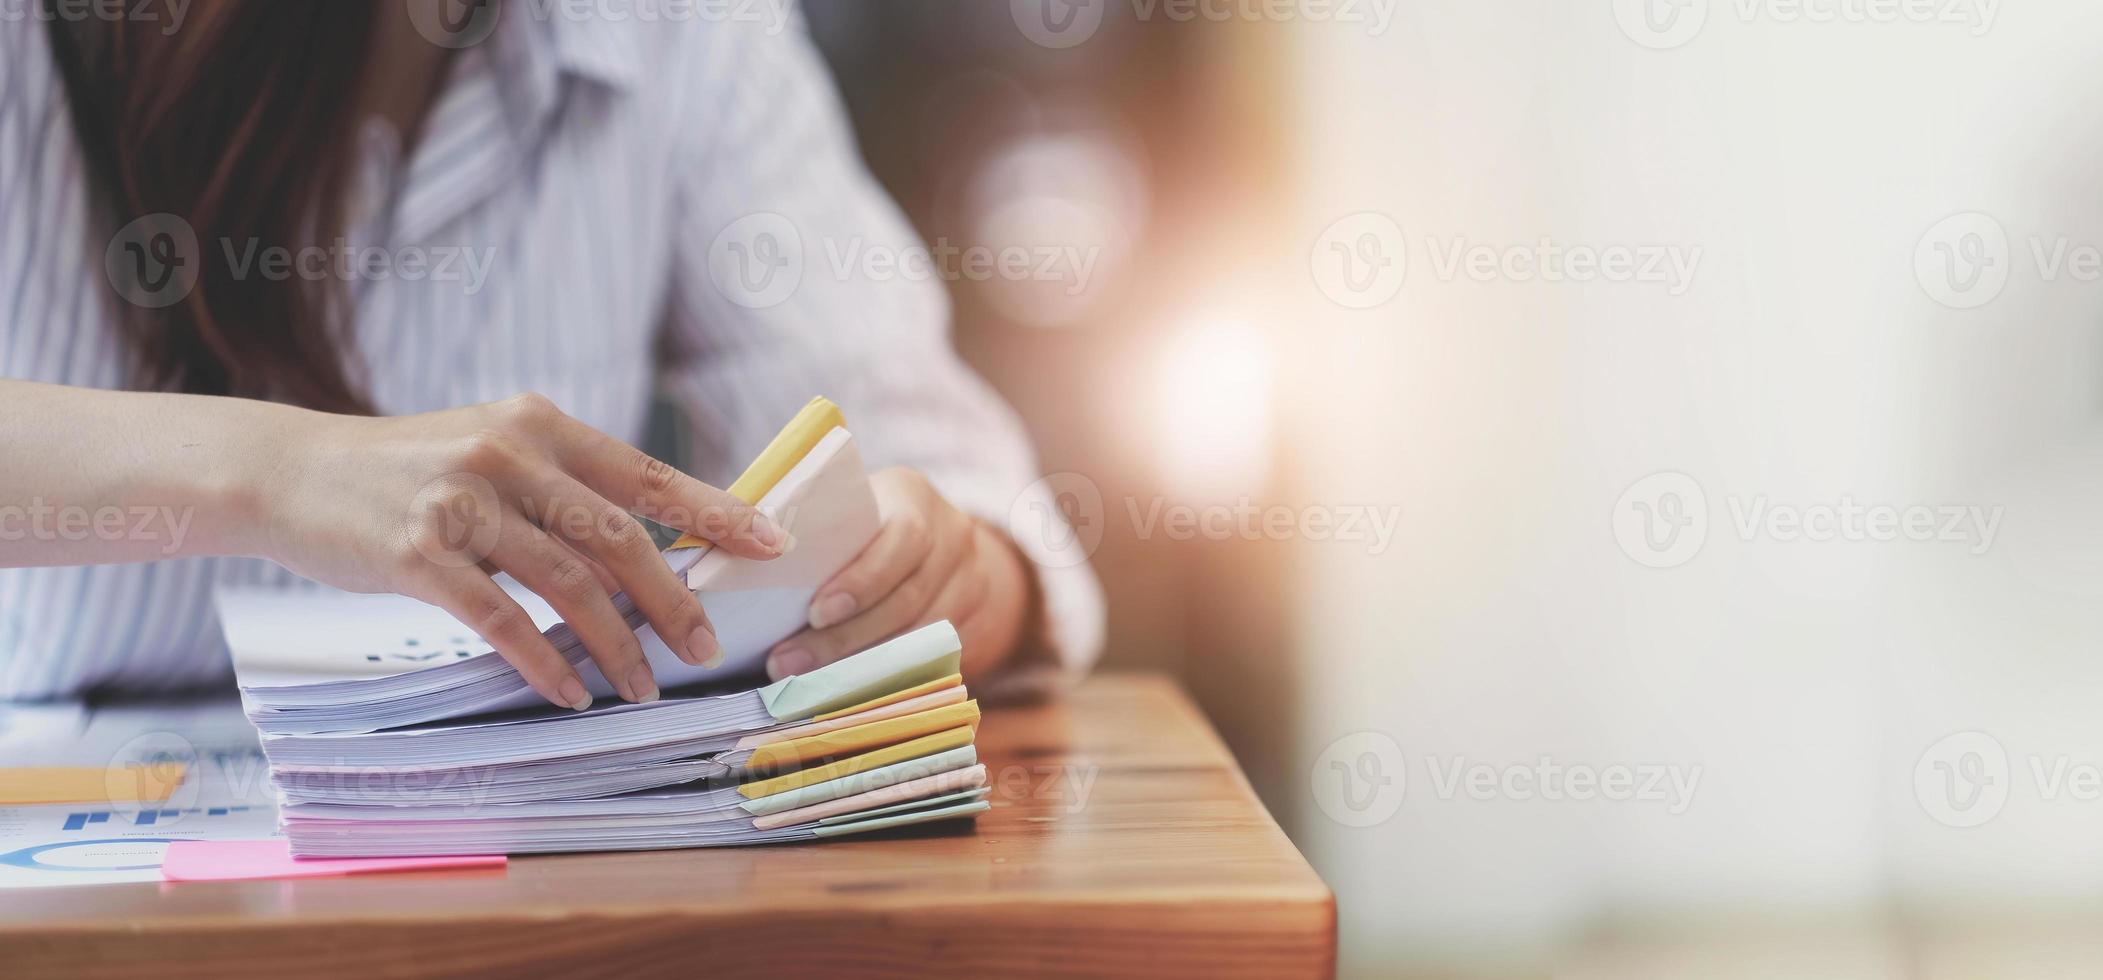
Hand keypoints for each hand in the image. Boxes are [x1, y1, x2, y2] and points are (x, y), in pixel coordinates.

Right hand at [256, 392, 787, 710]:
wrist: (292, 471)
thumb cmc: (411, 471)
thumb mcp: (494, 453)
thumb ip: (565, 491)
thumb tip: (651, 555)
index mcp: (541, 425)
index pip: (646, 475)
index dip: (714, 512)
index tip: (770, 545)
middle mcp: (508, 454)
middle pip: (616, 537)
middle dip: (671, 601)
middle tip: (706, 649)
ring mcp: (460, 501)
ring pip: (565, 583)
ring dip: (613, 645)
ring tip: (641, 688)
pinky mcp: (417, 552)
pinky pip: (500, 618)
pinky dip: (543, 660)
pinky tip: (571, 693)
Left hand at [767, 467, 1030, 681]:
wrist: (942, 542)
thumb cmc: (869, 523)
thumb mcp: (852, 508)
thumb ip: (817, 526)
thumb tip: (741, 557)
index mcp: (914, 499)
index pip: (900, 539)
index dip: (861, 581)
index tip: (814, 612)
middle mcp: (953, 538)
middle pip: (905, 599)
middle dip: (844, 638)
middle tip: (788, 663)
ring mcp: (970, 583)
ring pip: (918, 637)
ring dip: (859, 665)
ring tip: (805, 683)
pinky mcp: (974, 623)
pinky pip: (929, 659)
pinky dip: (885, 676)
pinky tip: (845, 691)